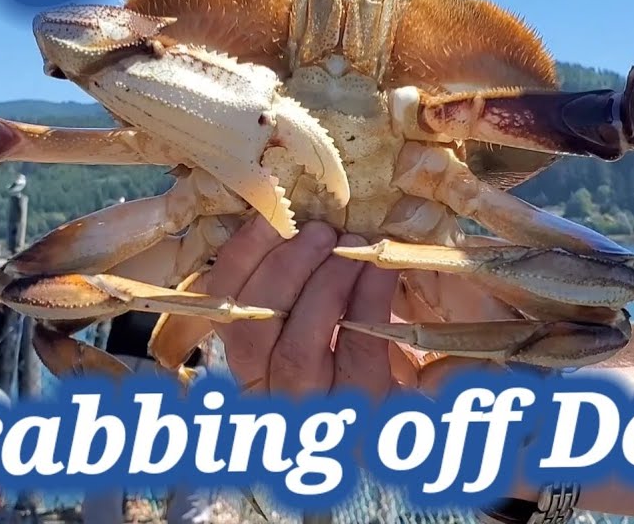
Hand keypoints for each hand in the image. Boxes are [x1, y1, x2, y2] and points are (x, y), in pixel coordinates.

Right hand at [200, 216, 396, 397]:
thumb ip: (300, 282)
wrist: (409, 418)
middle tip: (322, 231)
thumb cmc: (362, 358)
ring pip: (296, 352)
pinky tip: (383, 271)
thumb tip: (304, 220)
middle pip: (252, 330)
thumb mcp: (321, 321)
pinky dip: (370, 303)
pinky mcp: (360, 414)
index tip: (271, 215)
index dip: (241, 257)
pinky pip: (358, 356)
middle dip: (285, 268)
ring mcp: (311, 412)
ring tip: (352, 246)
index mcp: (250, 364)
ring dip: (325, 285)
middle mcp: (268, 395)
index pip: (223, 309)